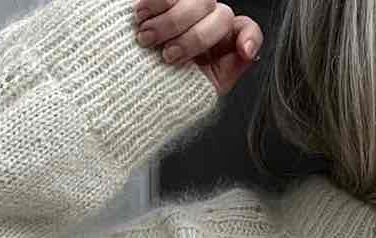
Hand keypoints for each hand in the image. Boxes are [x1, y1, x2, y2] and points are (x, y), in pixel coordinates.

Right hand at [133, 0, 263, 96]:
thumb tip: (248, 54)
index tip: (245, 51)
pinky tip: (140, 17)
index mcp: (221, 44)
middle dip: (194, 38)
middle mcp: (207, 20)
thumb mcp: (200, 89)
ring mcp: (186, 5)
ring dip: (170, 22)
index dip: (249, 37)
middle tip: (168, 57)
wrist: (126, 87)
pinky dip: (152, 3)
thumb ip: (228, 70)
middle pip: (221, 16)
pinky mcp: (162, 0)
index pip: (246, 28)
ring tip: (146, 40)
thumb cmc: (163, 91)